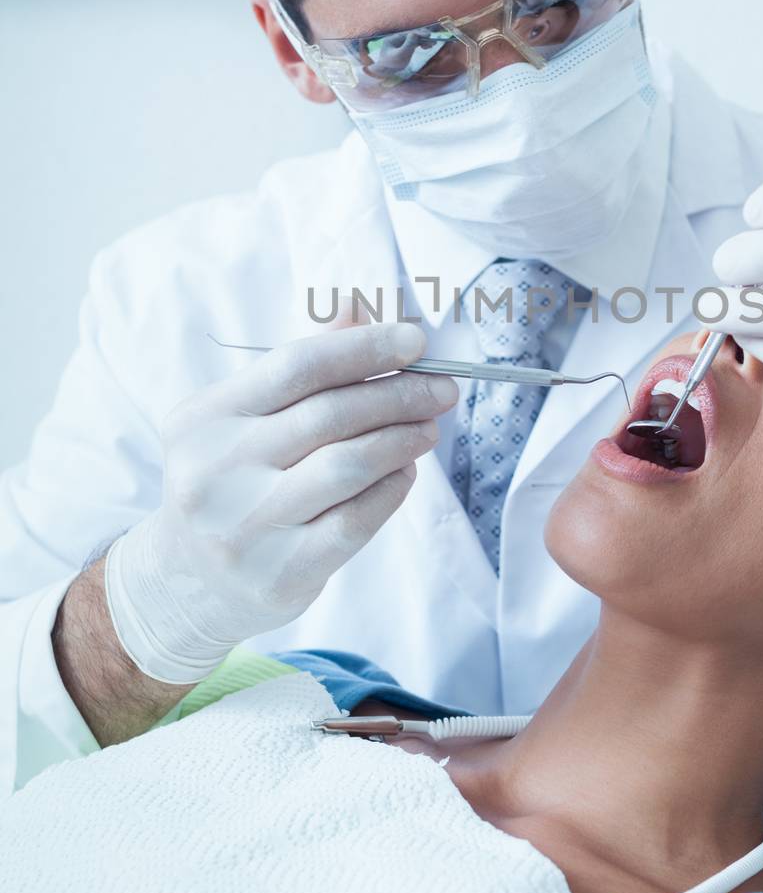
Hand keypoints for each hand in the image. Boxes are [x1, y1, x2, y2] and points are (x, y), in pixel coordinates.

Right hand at [104, 321, 457, 681]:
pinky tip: (405, 473)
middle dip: (398, 395)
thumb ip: (302, 367)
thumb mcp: (244, 420)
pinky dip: (391, 490)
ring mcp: (246, 526)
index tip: (415, 341)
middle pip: (329, 415)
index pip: (297, 366)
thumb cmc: (233, 482)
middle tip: (440, 389)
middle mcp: (217, 470)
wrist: (191, 583)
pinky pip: (355, 520)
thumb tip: (360, 309)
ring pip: (347, 466)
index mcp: (204, 419)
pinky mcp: (281, 573)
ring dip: (401, 440)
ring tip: (427, 428)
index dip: (364, 348)